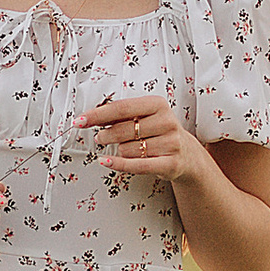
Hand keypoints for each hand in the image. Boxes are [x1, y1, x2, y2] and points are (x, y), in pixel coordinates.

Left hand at [78, 93, 209, 187]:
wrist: (187, 154)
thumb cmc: (161, 132)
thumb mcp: (146, 117)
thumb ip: (122, 115)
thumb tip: (93, 117)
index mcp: (158, 104)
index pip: (121, 108)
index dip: (98, 115)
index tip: (81, 120)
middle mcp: (166, 122)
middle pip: (123, 130)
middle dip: (106, 135)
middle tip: (102, 137)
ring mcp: (170, 143)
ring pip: (128, 149)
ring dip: (121, 151)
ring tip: (127, 149)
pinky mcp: (170, 163)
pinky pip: (137, 165)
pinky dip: (118, 164)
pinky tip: (106, 161)